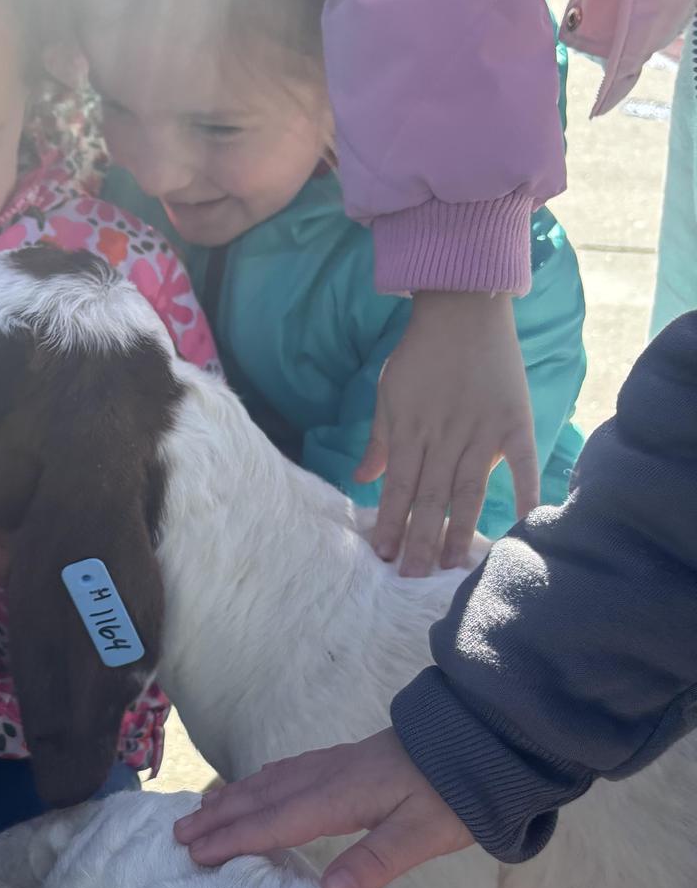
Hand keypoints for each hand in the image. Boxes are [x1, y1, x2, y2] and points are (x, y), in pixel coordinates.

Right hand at [175, 727, 471, 887]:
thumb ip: (376, 861)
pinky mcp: (346, 760)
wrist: (483, 741)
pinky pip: (286, 771)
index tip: (195, 855)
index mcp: (339, 796)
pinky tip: (256, 786)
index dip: (233, 840)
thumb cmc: (456, 793)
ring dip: (232, 797)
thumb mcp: (424, 834)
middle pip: (260, 798)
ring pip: (269, 781)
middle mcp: (327, 776)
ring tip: (200, 810)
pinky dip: (258, 782)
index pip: (274, 823)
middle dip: (217, 816)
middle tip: (177, 834)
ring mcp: (335, 764)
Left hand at [360, 292, 536, 575]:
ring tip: (453, 566)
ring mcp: (481, 430)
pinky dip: (526, 491)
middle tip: (413, 579)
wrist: (463, 308)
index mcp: (410, 431)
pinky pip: (523, 463)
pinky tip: (525, 524)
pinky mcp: (514, 421)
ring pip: (468, 490)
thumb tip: (360, 479)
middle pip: (430, 498)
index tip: (384, 557)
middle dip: (420, 540)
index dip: (391, 523)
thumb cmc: (419, 352)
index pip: (398, 488)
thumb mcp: (387, 392)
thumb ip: (379, 440)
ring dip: (460, 530)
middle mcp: (444, 437)